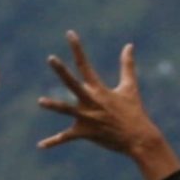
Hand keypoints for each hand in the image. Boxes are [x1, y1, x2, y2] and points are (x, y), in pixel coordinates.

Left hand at [38, 33, 179, 179]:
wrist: (139, 138)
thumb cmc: (134, 111)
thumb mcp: (130, 87)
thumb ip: (127, 65)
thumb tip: (129, 45)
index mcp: (99, 90)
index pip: (85, 65)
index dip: (77, 49)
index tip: (69, 34)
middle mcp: (91, 101)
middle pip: (73, 83)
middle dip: (62, 71)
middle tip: (51, 58)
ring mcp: (87, 117)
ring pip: (67, 110)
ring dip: (54, 106)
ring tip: (40, 101)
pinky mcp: (85, 133)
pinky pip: (66, 138)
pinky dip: (53, 142)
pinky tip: (40, 145)